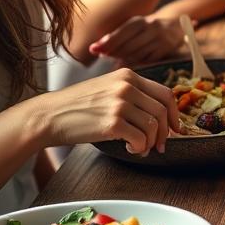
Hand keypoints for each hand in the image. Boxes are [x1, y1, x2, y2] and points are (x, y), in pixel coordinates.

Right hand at [32, 70, 178, 154]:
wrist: (48, 115)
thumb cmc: (78, 106)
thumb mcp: (108, 88)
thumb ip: (132, 94)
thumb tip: (159, 114)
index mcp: (129, 76)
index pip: (165, 93)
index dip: (174, 114)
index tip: (175, 128)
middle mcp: (127, 86)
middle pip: (162, 110)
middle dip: (166, 132)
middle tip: (161, 146)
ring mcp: (120, 103)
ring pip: (154, 126)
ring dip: (151, 142)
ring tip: (141, 149)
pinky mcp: (112, 122)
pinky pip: (140, 138)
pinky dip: (140, 148)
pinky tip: (132, 149)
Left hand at [89, 15, 184, 65]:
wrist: (175, 27)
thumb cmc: (147, 29)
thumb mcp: (135, 27)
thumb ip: (117, 36)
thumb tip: (96, 48)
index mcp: (140, 21)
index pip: (121, 32)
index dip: (107, 42)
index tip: (94, 49)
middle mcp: (151, 27)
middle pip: (128, 45)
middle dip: (113, 52)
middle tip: (103, 58)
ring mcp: (160, 39)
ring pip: (137, 54)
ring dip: (123, 60)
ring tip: (113, 63)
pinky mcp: (166, 49)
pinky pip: (148, 59)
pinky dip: (136, 63)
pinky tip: (129, 65)